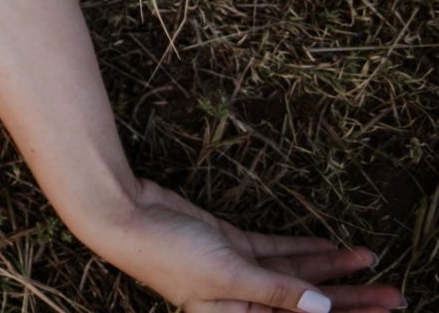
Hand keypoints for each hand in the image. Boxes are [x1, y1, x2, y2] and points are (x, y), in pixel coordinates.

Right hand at [85, 178, 403, 311]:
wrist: (124, 215)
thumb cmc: (167, 254)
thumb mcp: (227, 276)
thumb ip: (277, 293)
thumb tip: (322, 309)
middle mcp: (241, 301)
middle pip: (307, 304)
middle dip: (351, 300)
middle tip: (393, 296)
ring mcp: (237, 272)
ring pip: (296, 276)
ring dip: (332, 269)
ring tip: (370, 260)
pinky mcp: (230, 246)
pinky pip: (276, 252)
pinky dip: (304, 250)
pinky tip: (333, 247)